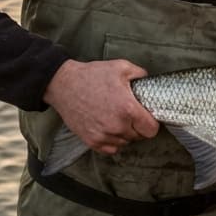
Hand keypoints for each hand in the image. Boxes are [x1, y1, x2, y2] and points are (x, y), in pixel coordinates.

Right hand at [42, 59, 159, 155]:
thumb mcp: (121, 67)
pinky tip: (108, 127)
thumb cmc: (92, 75)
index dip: (152, 123)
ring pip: (125, 143)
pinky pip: (111, 149)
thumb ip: (140, 74)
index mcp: (128, 109)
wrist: (63, 85)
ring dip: (124, 134)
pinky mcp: (92, 141)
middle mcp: (117, 126)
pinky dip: (112, 141)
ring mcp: (104, 136)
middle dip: (137, 126)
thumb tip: (148, 81)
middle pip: (139, 137)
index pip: (151, 130)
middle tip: (129, 114)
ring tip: (116, 118)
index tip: (146, 116)